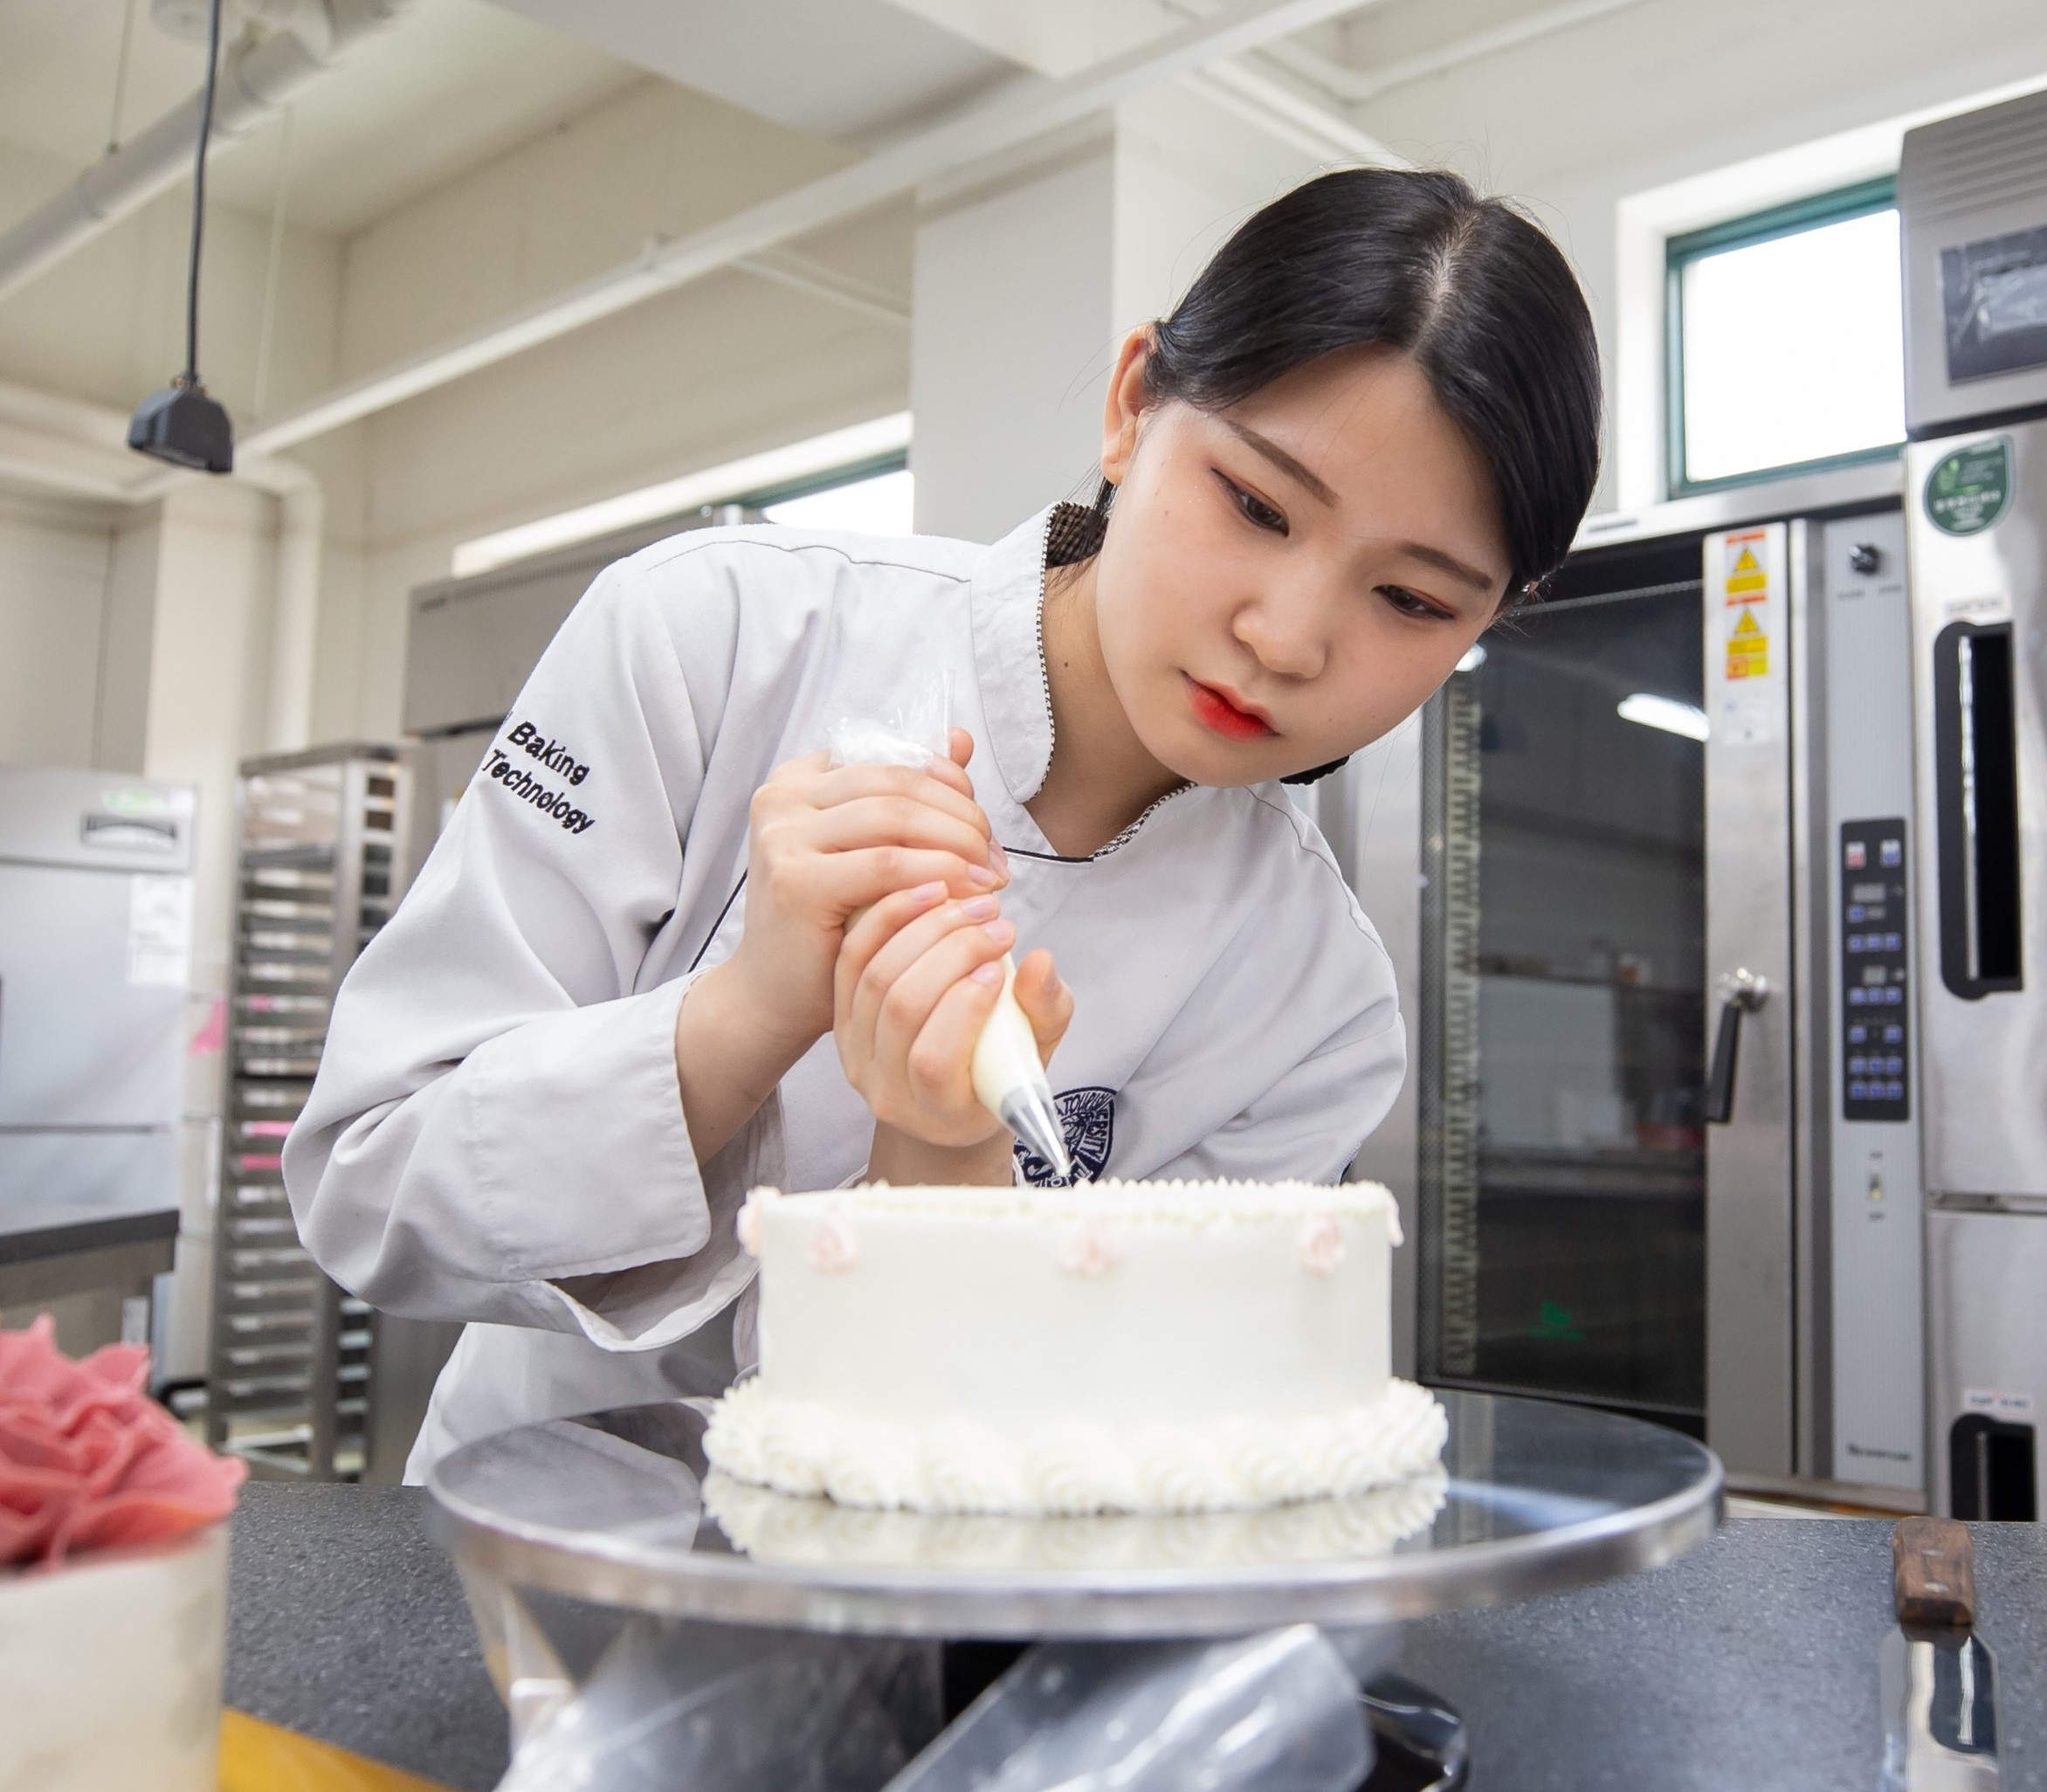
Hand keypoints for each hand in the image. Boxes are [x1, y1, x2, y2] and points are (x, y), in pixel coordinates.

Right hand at [674, 730, 1001, 1165]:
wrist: (775, 994)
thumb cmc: (829, 925)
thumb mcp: (871, 851)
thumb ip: (910, 797)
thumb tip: (960, 738)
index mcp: (798, 780)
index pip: (892, 760)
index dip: (948, 783)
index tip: (982, 822)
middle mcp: (782, 798)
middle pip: (897, 784)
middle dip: (960, 815)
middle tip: (995, 854)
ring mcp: (783, 837)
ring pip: (895, 818)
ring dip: (956, 844)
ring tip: (991, 875)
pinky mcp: (795, 881)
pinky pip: (885, 865)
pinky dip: (935, 874)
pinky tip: (965, 894)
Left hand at [835, 885, 1071, 1157]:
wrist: (948, 1090)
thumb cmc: (1000, 1072)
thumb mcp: (1038, 1050)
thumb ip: (1046, 1011)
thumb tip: (1039, 963)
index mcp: (938, 1113)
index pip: (934, 1062)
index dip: (965, 1008)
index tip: (1000, 967)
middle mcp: (885, 1089)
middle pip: (902, 1009)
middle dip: (952, 952)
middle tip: (993, 920)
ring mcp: (855, 1054)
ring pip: (875, 979)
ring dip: (923, 928)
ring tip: (966, 904)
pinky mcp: (841, 1018)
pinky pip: (852, 959)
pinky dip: (886, 919)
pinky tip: (925, 895)